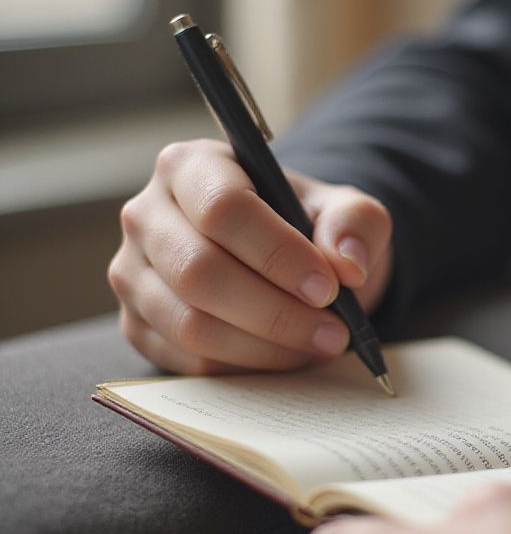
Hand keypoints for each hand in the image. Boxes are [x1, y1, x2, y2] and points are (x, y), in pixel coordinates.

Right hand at [109, 139, 392, 372]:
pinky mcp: (137, 325)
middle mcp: (147, 214)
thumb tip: (347, 264)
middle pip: (199, 272)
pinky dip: (246, 368)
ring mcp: (132, 273)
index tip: (329, 287)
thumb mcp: (345, 212)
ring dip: (265, 347)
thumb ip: (355, 224)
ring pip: (191, 324)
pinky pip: (188, 361)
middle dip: (276, 312)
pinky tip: (286, 356)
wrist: (282, 260)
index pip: (224, 208)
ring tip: (319, 344)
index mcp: (192, 166)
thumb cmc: (307, 227)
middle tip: (334, 331)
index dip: (278, 253)